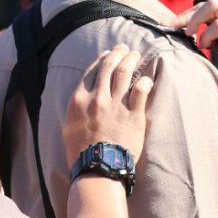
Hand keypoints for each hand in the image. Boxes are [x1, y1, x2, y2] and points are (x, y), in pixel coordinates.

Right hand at [63, 46, 153, 167]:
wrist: (96, 169)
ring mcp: (116, 105)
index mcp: (79, 100)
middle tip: (125, 48)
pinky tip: (147, 78)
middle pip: (109, 66)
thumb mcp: (69, 126)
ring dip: (132, 60)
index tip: (108, 54)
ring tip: (136, 55)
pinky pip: (141, 90)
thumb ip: (77, 108)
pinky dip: (145, 81)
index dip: (102, 59)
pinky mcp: (133, 115)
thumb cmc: (81, 152)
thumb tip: (80, 99)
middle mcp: (97, 98)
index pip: (92, 71)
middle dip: (118, 53)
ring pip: (125, 72)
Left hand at [171, 0, 217, 80]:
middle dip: (186, 16)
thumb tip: (199, 38)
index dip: (188, 14)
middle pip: (207, 3)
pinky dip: (208, 35)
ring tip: (188, 36)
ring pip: (212, 8)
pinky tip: (204, 45)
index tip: (173, 24)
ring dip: (195, 21)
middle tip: (172, 28)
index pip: (207, 5)